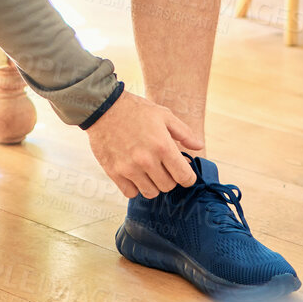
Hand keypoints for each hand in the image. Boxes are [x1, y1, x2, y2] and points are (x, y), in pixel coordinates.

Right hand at [84, 90, 205, 198]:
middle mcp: (147, 160)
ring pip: (150, 193)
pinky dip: (134, 187)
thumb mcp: (164, 115)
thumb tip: (199, 147)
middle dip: (169, 178)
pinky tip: (134, 174)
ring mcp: (129, 168)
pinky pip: (130, 193)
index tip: (184, 174)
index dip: (187, 177)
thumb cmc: (135, 110)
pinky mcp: (114, 172)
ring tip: (149, 171)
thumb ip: (184, 133)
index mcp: (163, 146)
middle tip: (164, 167)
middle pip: (168, 187)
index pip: (184, 177)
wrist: (103, 108)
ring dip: (153, 185)